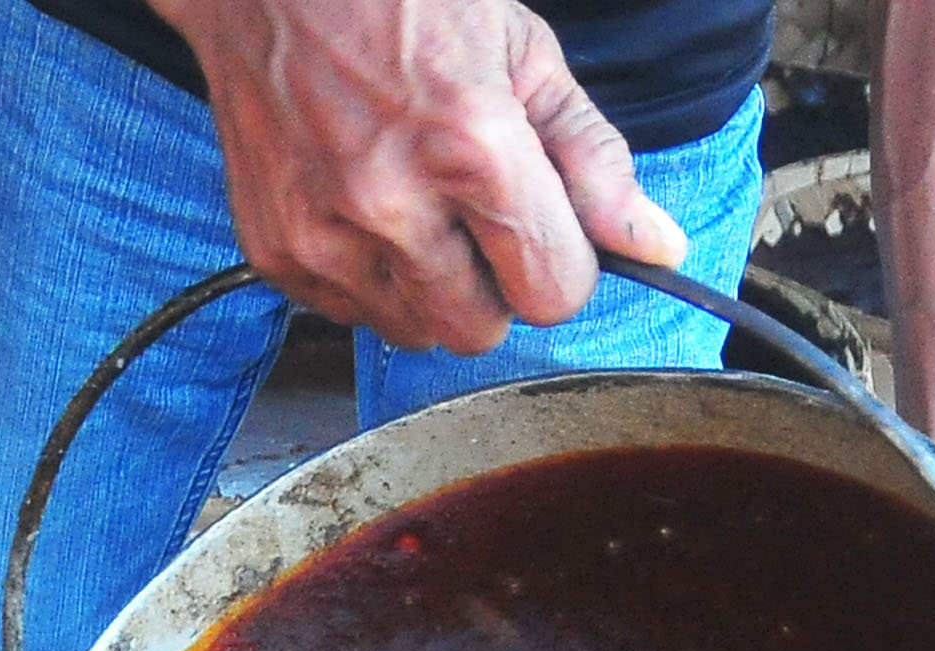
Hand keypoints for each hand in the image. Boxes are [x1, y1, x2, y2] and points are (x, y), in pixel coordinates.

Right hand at [154, 0, 687, 356]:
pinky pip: (350, 315)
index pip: (552, 292)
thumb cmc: (401, 1)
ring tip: (417, 207)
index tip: (545, 229)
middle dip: (495, 286)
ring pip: (415, 333)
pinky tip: (365, 209)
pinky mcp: (276, 251)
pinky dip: (370, 279)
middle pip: (481, 330)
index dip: (562, 264)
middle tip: (476, 216)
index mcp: (471, 146)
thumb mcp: (523, 54)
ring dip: (431, 290)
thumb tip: (657, 247)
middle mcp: (391, 203)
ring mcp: (323, 234)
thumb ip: (593, 161)